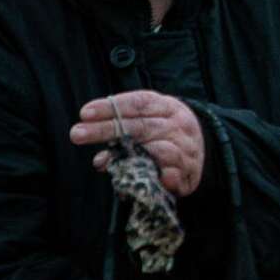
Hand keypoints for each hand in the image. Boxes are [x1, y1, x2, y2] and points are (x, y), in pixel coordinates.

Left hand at [71, 91, 205, 195]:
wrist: (203, 149)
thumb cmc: (165, 134)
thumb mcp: (149, 123)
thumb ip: (124, 133)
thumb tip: (100, 159)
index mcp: (168, 107)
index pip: (139, 103)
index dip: (111, 107)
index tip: (84, 113)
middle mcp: (179, 125)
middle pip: (141, 126)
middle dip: (106, 130)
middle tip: (76, 134)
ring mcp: (187, 148)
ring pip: (159, 149)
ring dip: (129, 155)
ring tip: (103, 160)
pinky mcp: (191, 171)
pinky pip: (173, 173)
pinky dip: (159, 174)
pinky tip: (143, 176)